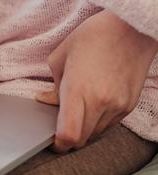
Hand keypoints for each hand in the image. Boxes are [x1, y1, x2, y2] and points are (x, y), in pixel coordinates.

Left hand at [36, 11, 157, 151]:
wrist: (129, 30)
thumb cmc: (93, 36)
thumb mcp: (61, 55)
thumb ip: (52, 84)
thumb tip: (45, 100)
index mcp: (79, 89)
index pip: (69, 134)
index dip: (58, 143)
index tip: (52, 140)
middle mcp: (100, 102)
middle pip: (81, 140)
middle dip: (68, 137)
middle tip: (60, 124)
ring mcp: (117, 106)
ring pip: (96, 134)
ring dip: (84, 128)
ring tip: (78, 106)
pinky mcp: (129, 106)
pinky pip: (109, 124)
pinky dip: (98, 120)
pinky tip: (93, 101)